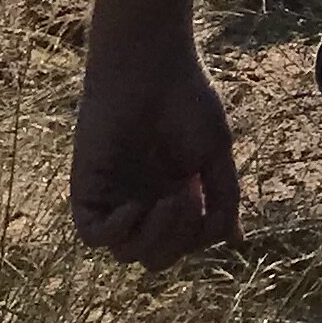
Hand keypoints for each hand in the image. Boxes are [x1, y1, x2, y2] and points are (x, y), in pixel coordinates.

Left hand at [71, 22, 240, 267]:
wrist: (150, 66)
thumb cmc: (187, 100)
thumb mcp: (215, 153)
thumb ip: (224, 196)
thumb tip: (234, 240)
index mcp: (173, 194)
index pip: (183, 244)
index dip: (198, 239)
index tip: (209, 205)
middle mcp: (143, 200)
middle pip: (154, 256)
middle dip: (176, 242)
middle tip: (188, 201)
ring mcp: (114, 197)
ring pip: (125, 251)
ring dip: (152, 237)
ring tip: (170, 200)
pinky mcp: (87, 189)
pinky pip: (93, 234)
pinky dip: (116, 231)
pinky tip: (135, 207)